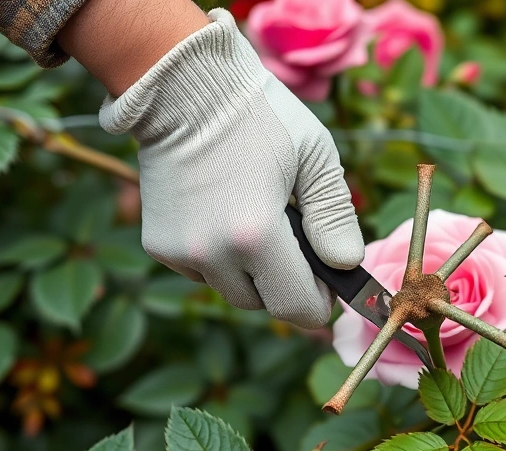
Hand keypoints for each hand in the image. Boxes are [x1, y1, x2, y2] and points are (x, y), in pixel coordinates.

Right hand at [80, 9, 364, 327]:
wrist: (183, 87)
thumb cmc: (260, 116)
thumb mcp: (315, 158)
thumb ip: (335, 218)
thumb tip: (347, 265)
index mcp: (256, 235)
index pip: (296, 307)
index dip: (319, 303)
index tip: (329, 283)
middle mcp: (213, 253)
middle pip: (262, 303)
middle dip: (284, 282)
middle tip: (295, 241)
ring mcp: (180, 252)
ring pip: (230, 290)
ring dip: (250, 272)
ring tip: (256, 219)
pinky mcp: (158, 244)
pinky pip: (202, 271)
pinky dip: (218, 257)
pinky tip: (223, 214)